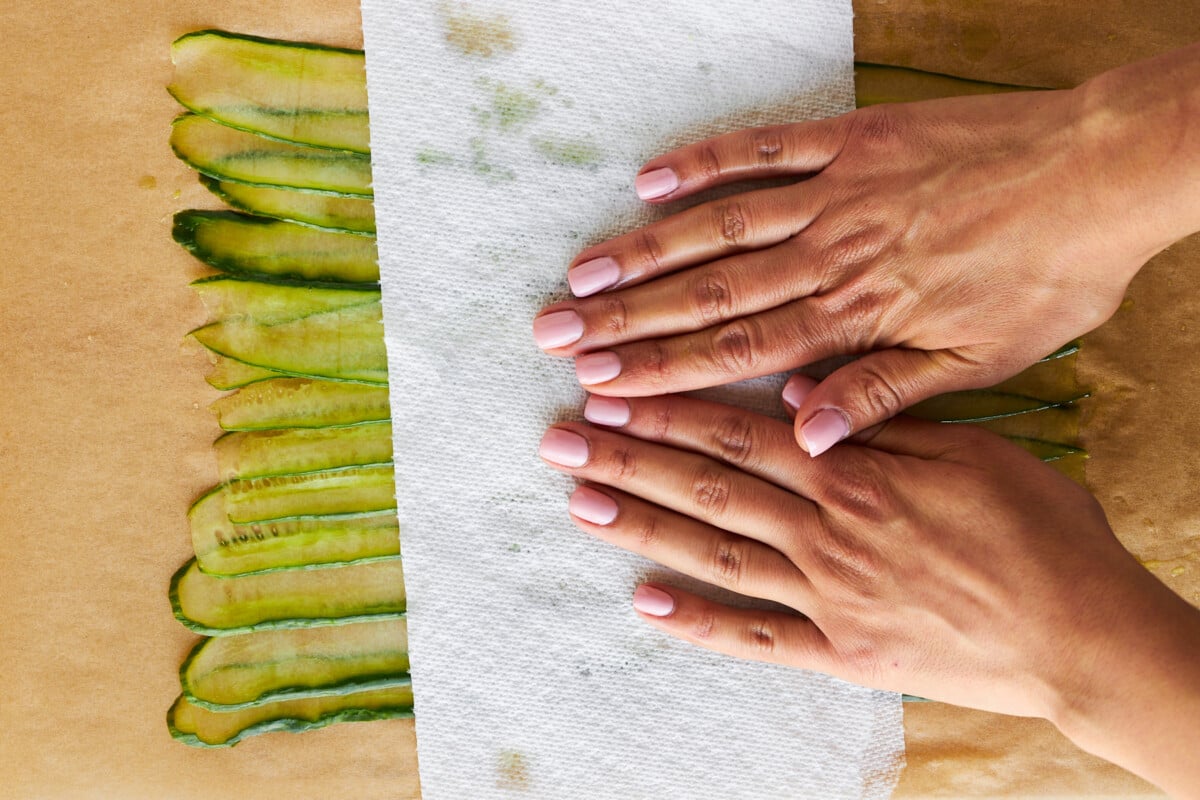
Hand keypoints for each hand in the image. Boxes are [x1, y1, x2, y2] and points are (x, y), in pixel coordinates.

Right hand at [533, 44, 1199, 455]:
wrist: (1098, 176)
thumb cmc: (1044, 276)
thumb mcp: (979, 362)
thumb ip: (885, 395)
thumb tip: (806, 433)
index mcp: (854, 316)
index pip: (737, 352)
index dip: (660, 371)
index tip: (598, 386)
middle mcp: (828, 253)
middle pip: (708, 291)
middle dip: (625, 317)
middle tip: (555, 332)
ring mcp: (834, 191)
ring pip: (720, 223)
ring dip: (645, 250)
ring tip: (580, 271)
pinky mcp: (851, 139)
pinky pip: (764, 147)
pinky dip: (705, 160)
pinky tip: (650, 177)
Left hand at [538, 385, 1199, 795]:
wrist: (1080, 631)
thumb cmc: (1038, 529)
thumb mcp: (971, 448)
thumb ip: (879, 419)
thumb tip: (797, 397)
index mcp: (853, 475)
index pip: (738, 435)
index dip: (666, 411)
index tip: (608, 392)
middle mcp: (825, 533)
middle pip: (708, 488)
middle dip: (628, 460)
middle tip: (560, 440)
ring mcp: (826, 598)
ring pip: (715, 553)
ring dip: (641, 528)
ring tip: (577, 503)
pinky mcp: (840, 654)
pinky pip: (755, 639)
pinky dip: (698, 623)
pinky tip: (643, 606)